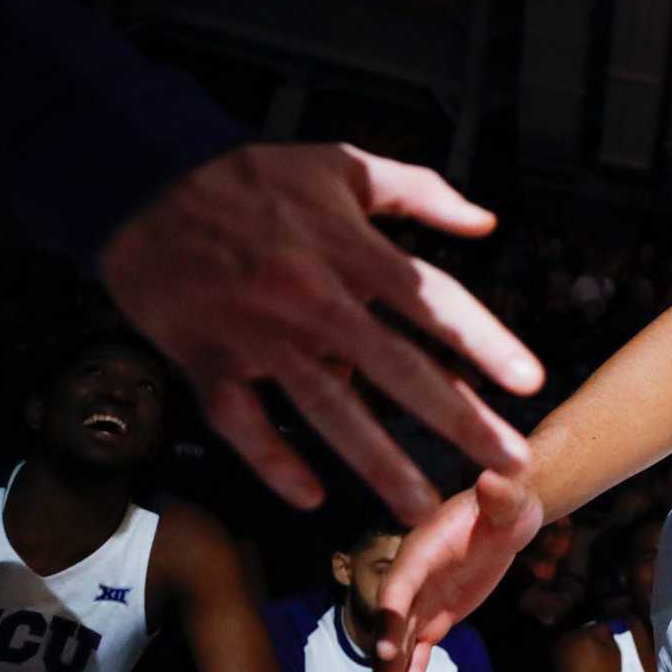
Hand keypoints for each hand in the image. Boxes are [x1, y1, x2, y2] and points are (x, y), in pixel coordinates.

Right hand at [100, 143, 541, 522]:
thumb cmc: (250, 174)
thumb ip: (421, 192)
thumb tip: (486, 222)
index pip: (434, 303)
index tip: (530, 383)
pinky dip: (274, 462)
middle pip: (399, 370)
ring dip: (378, 464)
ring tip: (421, 507)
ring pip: (328, 410)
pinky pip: (244, 423)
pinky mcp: (208, 359)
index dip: (485, 343)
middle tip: (508, 463)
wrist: (141, 179)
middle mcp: (314, 300)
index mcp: (352, 251)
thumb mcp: (343, 165)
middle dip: (458, 421)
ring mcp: (260, 336)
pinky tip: (312, 499)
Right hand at [373, 472, 544, 671]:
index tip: (388, 646)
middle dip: (385, 667)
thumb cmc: (506, 502)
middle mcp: (411, 580)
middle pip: (392, 627)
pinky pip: (418, 657)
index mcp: (422, 550)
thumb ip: (500, 495)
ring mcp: (419, 604)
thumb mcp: (510, 500)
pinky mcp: (432, 620)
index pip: (400, 583)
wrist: (505, 516)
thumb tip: (493, 479)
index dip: (391, 613)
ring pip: (399, 650)